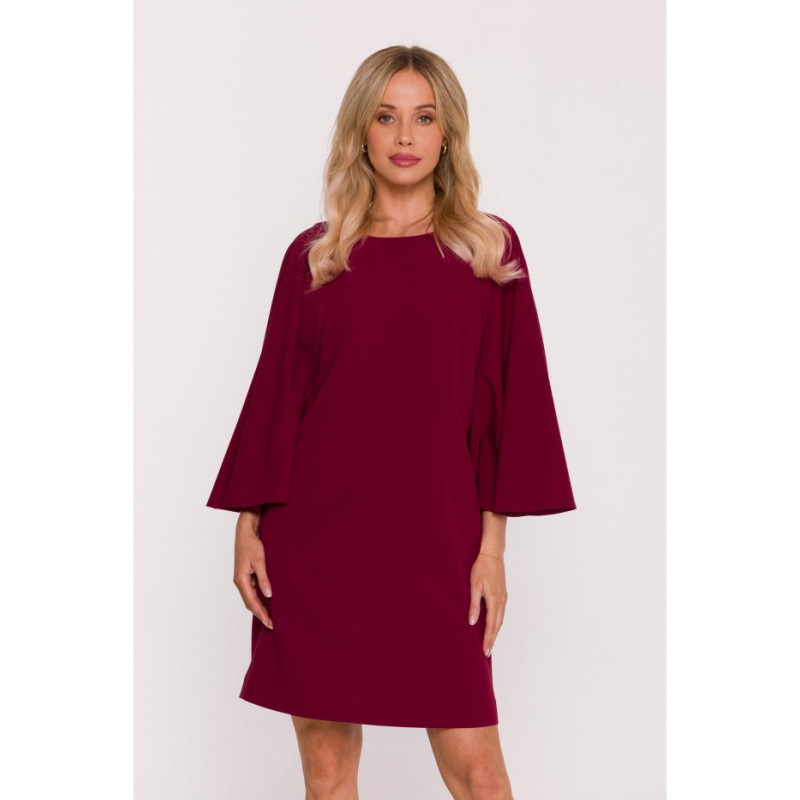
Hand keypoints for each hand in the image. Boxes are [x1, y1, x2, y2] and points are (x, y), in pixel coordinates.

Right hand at [233, 511, 273, 628]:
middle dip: (260, 614)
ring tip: (269, 617)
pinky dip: (258, 599)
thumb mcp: (260, 561)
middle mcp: (239, 581)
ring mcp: (242, 579)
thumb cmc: (251, 544)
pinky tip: (266, 602)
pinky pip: (251, 591)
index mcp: (241, 579)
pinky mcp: (245, 575)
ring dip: (259, 607)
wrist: (245, 532)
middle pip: (249, 603)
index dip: (261, 613)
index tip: (270, 622)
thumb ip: (264, 579)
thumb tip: (269, 595)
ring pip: (250, 598)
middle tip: (271, 624)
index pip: (251, 601)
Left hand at [468, 553, 507, 656]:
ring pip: (500, 620)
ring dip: (495, 632)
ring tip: (490, 642)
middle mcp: (501, 601)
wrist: (492, 555)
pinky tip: (494, 626)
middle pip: (497, 625)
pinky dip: (497, 623)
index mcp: (494, 600)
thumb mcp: (474, 585)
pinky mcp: (503, 595)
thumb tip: (473, 622)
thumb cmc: (482, 568)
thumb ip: (474, 604)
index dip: (488, 639)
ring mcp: (503, 598)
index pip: (491, 625)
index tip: (485, 651)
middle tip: (487, 652)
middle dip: (492, 639)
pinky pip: (501, 613)